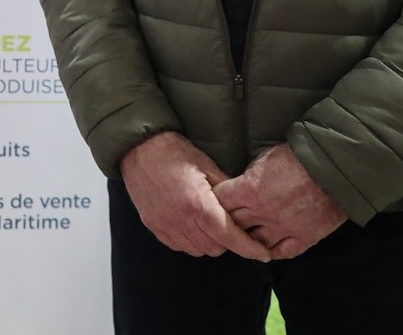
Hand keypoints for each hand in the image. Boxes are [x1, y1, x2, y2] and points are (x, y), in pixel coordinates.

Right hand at [120, 131, 272, 260]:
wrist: (138, 148)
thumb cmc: (174, 152)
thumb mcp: (208, 166)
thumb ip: (228, 192)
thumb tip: (247, 209)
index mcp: (197, 204)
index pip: (229, 237)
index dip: (250, 248)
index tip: (263, 253)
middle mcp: (180, 219)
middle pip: (215, 247)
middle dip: (228, 241)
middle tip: (231, 226)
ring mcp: (164, 224)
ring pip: (197, 250)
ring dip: (209, 242)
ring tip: (210, 225)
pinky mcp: (153, 226)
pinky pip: (179, 246)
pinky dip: (190, 241)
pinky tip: (192, 226)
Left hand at [213, 143, 346, 259]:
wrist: (334, 167)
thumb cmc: (298, 157)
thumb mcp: (264, 158)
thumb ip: (249, 177)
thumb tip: (241, 186)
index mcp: (249, 191)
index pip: (219, 202)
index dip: (214, 201)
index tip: (214, 201)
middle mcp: (263, 213)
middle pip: (233, 225)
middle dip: (227, 222)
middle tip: (225, 221)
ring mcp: (284, 228)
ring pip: (255, 244)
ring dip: (248, 240)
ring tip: (244, 237)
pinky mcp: (304, 237)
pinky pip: (283, 252)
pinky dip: (273, 252)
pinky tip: (266, 249)